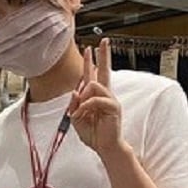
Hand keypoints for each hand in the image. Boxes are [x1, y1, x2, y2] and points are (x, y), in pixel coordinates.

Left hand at [68, 40, 122, 156]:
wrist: (104, 146)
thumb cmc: (92, 134)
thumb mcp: (76, 118)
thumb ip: (74, 104)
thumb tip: (75, 91)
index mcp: (94, 96)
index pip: (92, 75)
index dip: (91, 61)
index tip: (90, 48)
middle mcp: (104, 95)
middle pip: (104, 70)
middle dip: (103, 55)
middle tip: (104, 41)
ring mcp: (110, 99)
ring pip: (93, 86)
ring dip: (82, 99)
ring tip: (79, 113)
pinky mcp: (113, 107)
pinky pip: (96, 100)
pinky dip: (86, 107)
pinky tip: (82, 115)